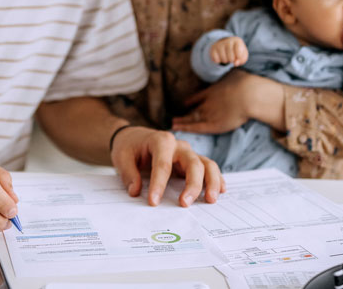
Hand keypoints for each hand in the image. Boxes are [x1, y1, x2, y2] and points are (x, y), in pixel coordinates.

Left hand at [110, 126, 224, 206]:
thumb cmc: (129, 147)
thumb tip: (135, 191)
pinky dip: (216, 179)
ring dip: (211, 182)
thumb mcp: (122, 157)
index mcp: (161, 141)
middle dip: (192, 185)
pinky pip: (209, 168)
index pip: (163, 165)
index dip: (158, 184)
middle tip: (185, 204)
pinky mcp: (193, 161)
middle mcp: (179, 146)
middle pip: (193, 163)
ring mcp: (188, 153)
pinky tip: (221, 191)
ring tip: (210, 200)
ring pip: (207, 164)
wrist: (135, 137)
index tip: (153, 202)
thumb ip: (128, 174)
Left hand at [172, 70, 285, 132]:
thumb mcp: (234, 74)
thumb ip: (230, 74)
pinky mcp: (214, 125)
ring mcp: (209, 114)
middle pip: (193, 110)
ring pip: (192, 119)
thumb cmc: (244, 83)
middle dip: (185, 114)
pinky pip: (197, 127)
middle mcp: (207, 103)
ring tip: (174, 124)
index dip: (191, 101)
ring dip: (182, 122)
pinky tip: (177, 127)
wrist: (249, 95)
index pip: (198, 97)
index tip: (185, 103)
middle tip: (175, 118)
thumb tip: (232, 66)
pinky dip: (186, 128)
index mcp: (211, 91)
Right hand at [210, 36, 247, 66]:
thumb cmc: (237, 51)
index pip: (239, 52)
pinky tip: (220, 57)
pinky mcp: (213, 48)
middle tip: (232, 57)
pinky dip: (218, 61)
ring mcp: (219, 44)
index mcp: (237, 41)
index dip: (239, 57)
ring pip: (223, 59)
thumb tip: (235, 63)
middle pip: (231, 57)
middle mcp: (228, 40)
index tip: (239, 57)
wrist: (226, 44)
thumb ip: (242, 59)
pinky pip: (216, 60)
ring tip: (226, 56)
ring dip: (225, 61)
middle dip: (232, 60)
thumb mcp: (243, 55)